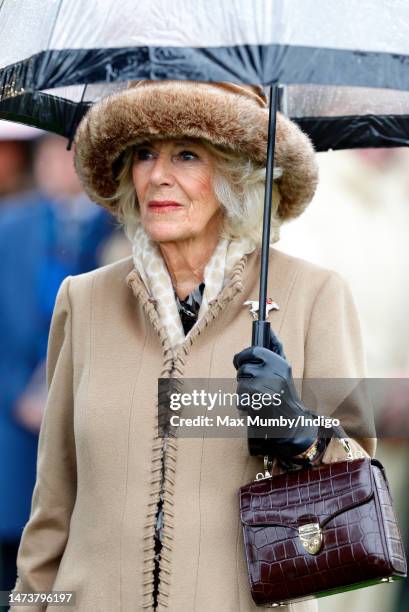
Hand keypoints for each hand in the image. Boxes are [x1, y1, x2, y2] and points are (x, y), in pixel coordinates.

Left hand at [233, 329, 318, 458]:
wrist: (290, 420)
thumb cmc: (284, 392)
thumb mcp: (284, 368)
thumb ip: (276, 348)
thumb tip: (269, 328)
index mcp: (280, 363)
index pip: (254, 350)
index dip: (243, 355)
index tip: (240, 361)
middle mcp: (274, 373)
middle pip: (244, 367)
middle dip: (243, 375)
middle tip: (251, 382)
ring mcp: (266, 386)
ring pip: (241, 382)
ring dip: (244, 390)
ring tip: (257, 396)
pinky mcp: (258, 401)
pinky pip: (240, 396)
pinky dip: (243, 402)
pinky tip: (255, 405)